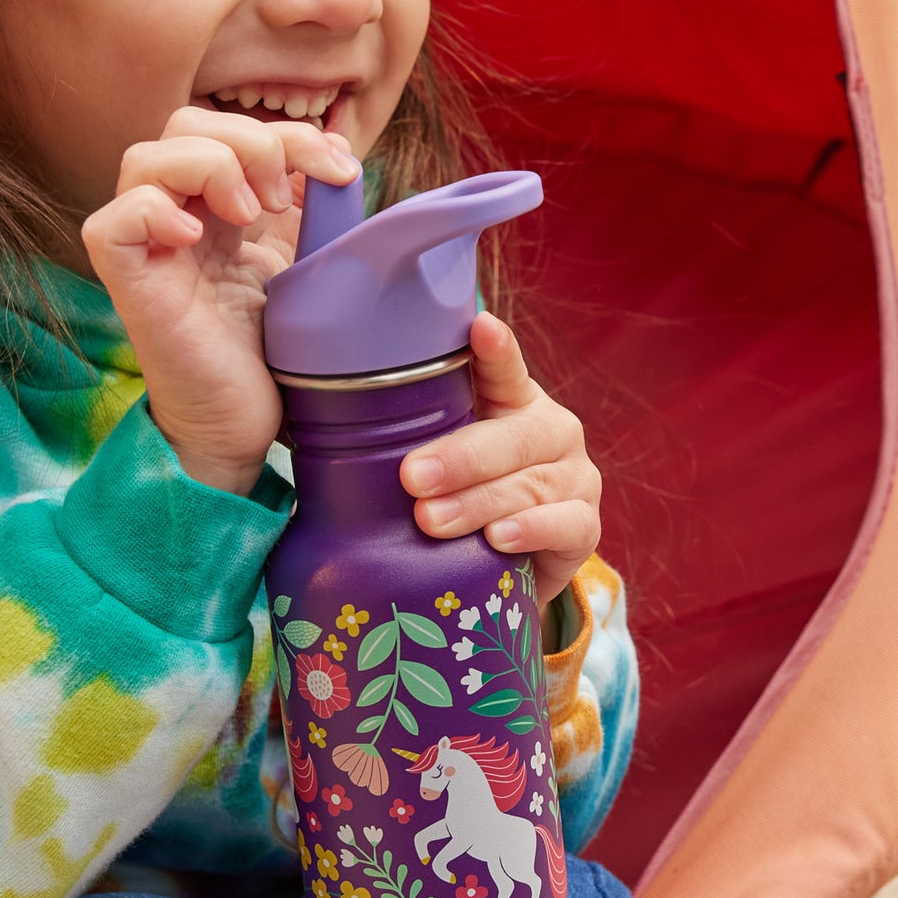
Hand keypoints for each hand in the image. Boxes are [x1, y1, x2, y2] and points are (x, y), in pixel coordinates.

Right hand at [81, 107, 358, 494]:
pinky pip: (112, 221)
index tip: (338, 168)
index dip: (288, 133)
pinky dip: (153, 212)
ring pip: (144, 158)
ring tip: (250, 215)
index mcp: (216, 207)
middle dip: (251, 140)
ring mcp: (147, 248)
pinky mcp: (128, 284)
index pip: (231, 129)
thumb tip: (333, 155)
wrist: (246, 424)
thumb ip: (310, 208)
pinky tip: (195, 239)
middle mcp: (175, 217)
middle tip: (284, 197)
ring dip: (211, 167)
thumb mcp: (303, 263)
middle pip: (184, 126)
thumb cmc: (270, 353)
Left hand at [398, 311, 601, 604]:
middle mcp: (551, 430)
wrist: (510, 569)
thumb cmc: (460, 499)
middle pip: (514, 435)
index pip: (504, 368)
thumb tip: (311, 409)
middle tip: (412, 476)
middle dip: (461, 457)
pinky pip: (564, 525)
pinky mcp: (586, 526)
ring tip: (432, 520)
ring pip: (530, 484)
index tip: (480, 329)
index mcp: (512, 400)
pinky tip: (498, 540)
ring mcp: (575, 477)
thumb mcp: (435, 460)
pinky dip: (530, 531)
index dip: (494, 350)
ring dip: (479, 502)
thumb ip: (401, 431)